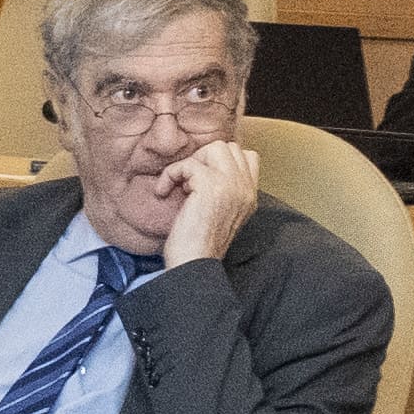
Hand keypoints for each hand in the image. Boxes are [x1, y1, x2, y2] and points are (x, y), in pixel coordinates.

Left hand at [158, 137, 262, 266]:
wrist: (193, 265)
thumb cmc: (198, 247)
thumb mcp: (220, 215)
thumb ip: (223, 192)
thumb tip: (201, 170)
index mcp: (250, 196)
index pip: (248, 157)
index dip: (220, 161)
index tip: (201, 181)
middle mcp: (245, 188)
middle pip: (229, 147)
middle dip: (204, 159)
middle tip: (189, 183)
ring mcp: (231, 185)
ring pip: (214, 148)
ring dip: (191, 164)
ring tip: (181, 187)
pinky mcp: (211, 186)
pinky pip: (187, 163)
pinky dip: (170, 174)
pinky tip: (163, 192)